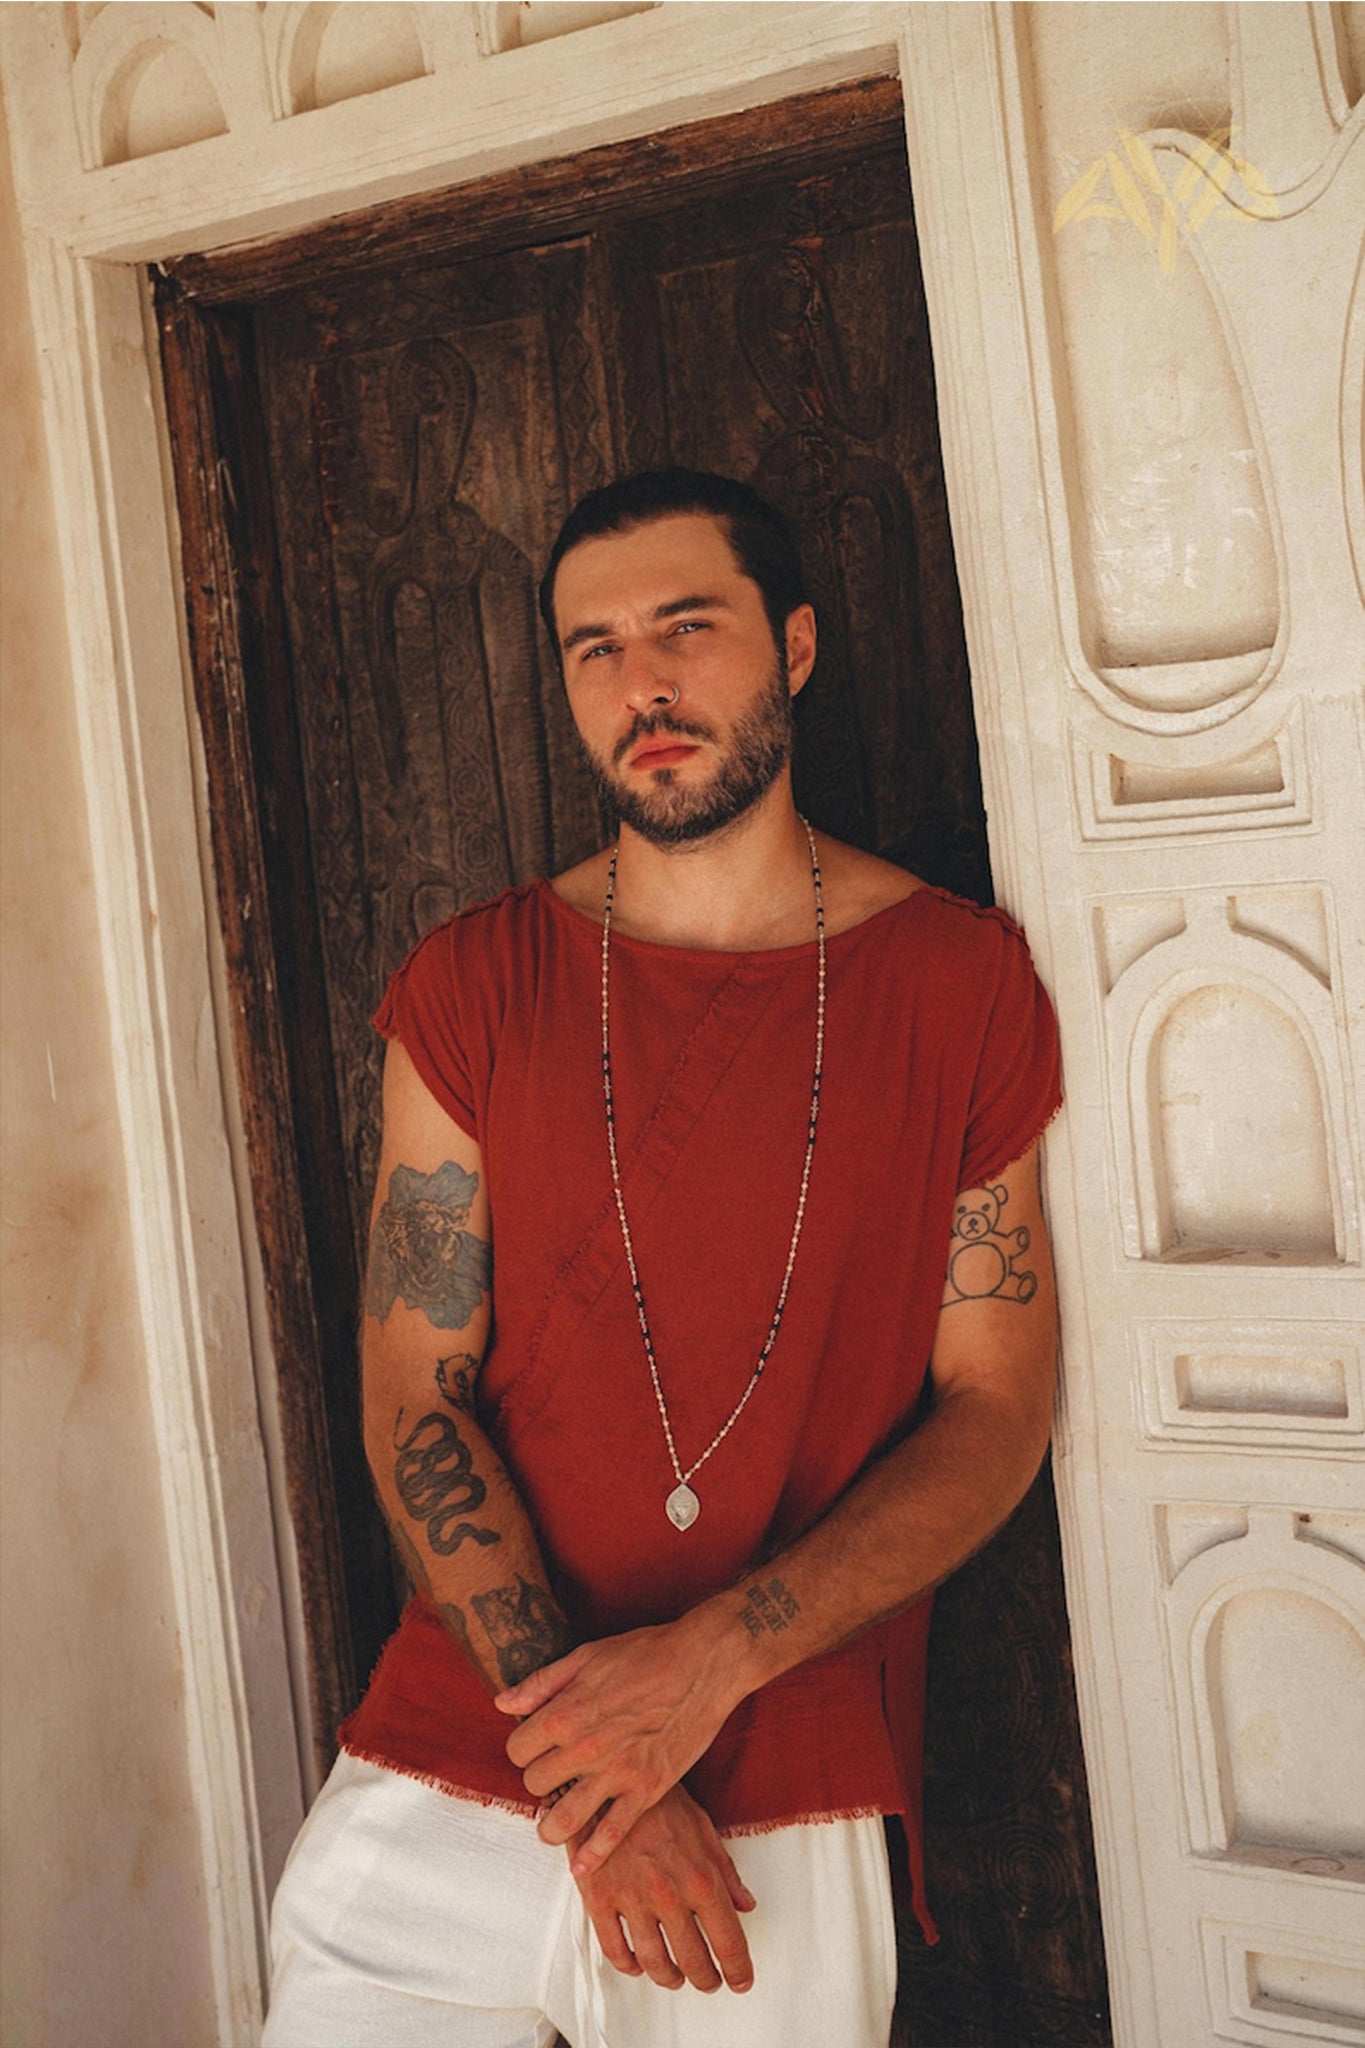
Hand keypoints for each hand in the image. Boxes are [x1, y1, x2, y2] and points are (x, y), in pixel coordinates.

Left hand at [496, 1616, 740, 1874]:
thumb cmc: (645, 1653)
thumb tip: (502, 1704)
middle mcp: (585, 1748)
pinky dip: (593, 1855)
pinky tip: (582, 1866)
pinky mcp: (647, 1789)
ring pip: (563, 1821)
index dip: (524, 1749)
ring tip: (555, 1824)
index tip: (537, 1747)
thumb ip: (541, 1684)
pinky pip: (612, 1834)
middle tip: (556, 1774)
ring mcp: (617, 1773)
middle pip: (536, 1785)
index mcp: (565, 1713)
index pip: (517, 1751)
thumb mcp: (586, 1656)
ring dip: (552, 1827)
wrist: (703, 1663)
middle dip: (540, 1780)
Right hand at [572, 1784, 755, 1993]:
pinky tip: (638, 1964)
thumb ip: (725, 1871)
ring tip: (677, 1978)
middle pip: (694, 1960)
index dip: (738, 1968)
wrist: (609, 1780)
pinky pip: (615, 1950)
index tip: (741, 1980)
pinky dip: (629, 1966)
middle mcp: (668, 1894)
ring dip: (670, 1978)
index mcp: (700, 1877)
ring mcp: (632, 1899)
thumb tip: (745, 1905)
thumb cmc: (657, 1800)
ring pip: (655, 1963)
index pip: (728, 1940)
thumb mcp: (702, 1827)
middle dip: (706, 1979)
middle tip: (710, 1982)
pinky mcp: (600, 1899)